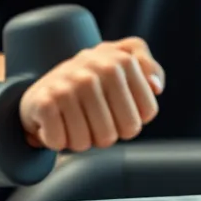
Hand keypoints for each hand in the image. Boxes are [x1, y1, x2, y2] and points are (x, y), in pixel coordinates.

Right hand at [19, 38, 163, 152]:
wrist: (46, 86)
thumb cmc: (93, 80)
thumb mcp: (125, 63)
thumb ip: (149, 69)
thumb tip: (156, 86)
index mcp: (121, 59)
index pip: (147, 112)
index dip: (133, 121)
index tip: (120, 112)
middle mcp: (96, 66)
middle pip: (122, 130)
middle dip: (110, 134)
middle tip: (97, 121)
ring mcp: (68, 82)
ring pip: (90, 141)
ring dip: (82, 140)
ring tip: (76, 122)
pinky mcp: (44, 100)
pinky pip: (60, 141)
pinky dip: (58, 141)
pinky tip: (57, 125)